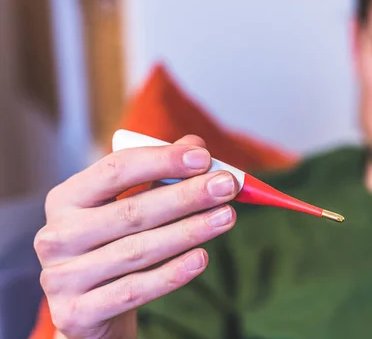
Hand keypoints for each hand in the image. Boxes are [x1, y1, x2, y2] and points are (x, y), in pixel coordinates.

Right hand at [35, 135, 237, 338]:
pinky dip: (171, 274)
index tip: (204, 158)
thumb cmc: (114, 245)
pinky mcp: (76, 313)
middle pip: (131, 211)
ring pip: (137, 251)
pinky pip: (134, 290)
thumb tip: (196, 145)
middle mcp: (57, 235)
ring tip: (227, 217)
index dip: (162, 161)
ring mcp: (62, 277)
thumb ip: (159, 174)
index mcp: (67, 198)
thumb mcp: (129, 206)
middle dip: (186, 196)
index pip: (115, 170)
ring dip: (189, 231)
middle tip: (228, 186)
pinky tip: (202, 257)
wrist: (90, 309)